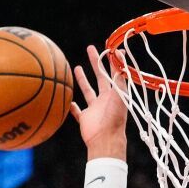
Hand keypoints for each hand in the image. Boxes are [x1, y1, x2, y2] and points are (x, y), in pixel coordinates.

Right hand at [71, 44, 128, 159]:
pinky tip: (68, 100)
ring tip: (77, 68)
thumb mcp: (119, 94)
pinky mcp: (85, 119)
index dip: (112, 60)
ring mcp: (95, 109)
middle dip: (95, 63)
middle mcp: (106, 100)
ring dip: (83, 80)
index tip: (109, 47)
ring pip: (88, 91)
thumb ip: (119, 75)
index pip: (114, 72)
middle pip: (100, 77)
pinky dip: (72, 106)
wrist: (105, 140)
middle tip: (90, 48)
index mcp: (115, 94)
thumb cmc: (114, 118)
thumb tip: (120, 54)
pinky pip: (78, 111)